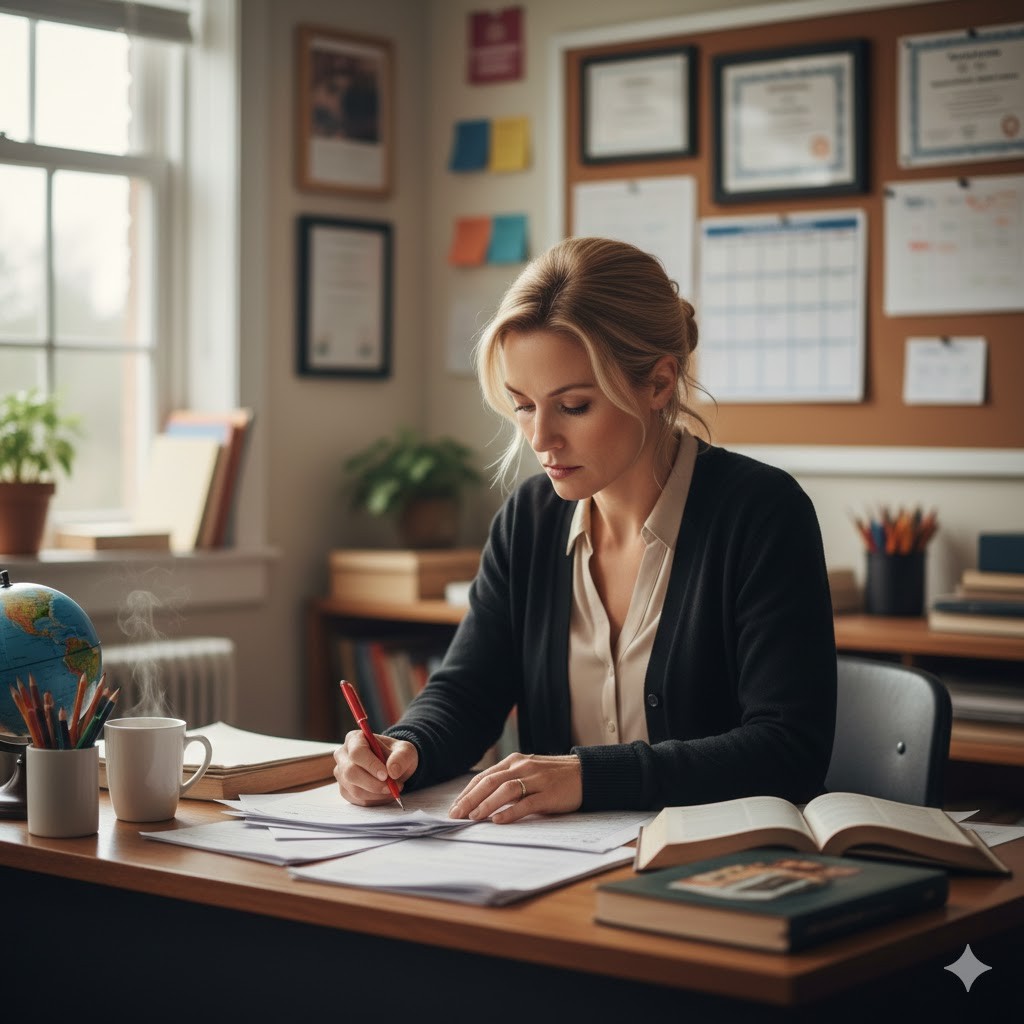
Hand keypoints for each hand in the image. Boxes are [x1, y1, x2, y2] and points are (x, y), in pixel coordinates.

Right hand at [334, 730, 417, 805]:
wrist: (393, 767)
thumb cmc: (396, 755)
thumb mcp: (405, 751)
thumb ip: (401, 757)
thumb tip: (393, 771)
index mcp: (355, 739)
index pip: (357, 752)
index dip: (370, 765)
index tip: (386, 775)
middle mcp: (343, 755)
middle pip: (351, 772)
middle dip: (373, 784)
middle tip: (391, 787)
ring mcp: (341, 773)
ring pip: (354, 789)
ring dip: (376, 794)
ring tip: (392, 789)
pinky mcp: (344, 789)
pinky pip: (356, 800)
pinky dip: (373, 800)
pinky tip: (383, 794)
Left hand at [448, 753, 581, 823]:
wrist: (585, 773)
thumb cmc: (553, 777)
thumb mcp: (528, 773)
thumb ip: (508, 782)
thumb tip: (482, 802)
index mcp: (514, 761)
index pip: (484, 777)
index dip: (467, 792)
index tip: (454, 807)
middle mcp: (523, 767)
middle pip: (490, 782)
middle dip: (470, 799)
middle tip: (456, 815)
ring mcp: (536, 779)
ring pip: (505, 790)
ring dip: (486, 804)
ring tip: (473, 817)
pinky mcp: (548, 793)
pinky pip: (526, 803)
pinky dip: (510, 812)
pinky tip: (498, 821)